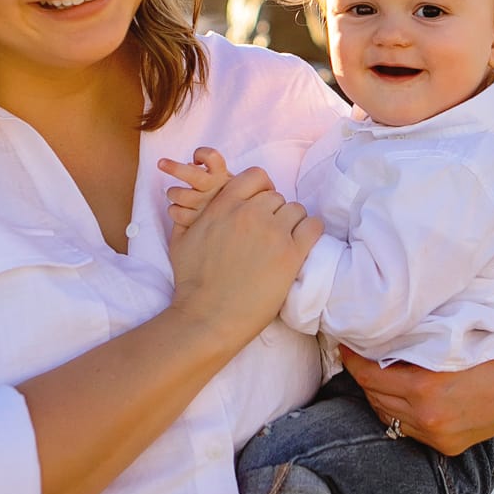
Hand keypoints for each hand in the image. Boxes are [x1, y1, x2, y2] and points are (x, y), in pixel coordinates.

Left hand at [157, 147, 231, 231]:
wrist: (236, 223)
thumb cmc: (223, 198)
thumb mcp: (222, 181)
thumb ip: (209, 171)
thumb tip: (189, 164)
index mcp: (221, 176)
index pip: (212, 157)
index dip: (201, 154)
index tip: (195, 158)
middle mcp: (214, 189)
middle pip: (191, 175)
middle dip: (174, 167)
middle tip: (161, 163)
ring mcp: (206, 206)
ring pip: (178, 194)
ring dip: (172, 193)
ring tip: (176, 194)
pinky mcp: (198, 221)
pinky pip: (176, 213)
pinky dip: (174, 210)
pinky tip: (180, 209)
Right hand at [167, 164, 322, 349]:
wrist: (208, 317)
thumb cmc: (191, 283)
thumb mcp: (180, 241)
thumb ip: (186, 216)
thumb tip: (185, 205)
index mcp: (224, 206)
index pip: (255, 176)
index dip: (261, 190)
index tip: (259, 207)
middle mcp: (250, 214)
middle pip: (276, 197)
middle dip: (273, 213)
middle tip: (267, 235)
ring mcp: (273, 233)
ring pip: (296, 210)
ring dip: (292, 224)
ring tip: (282, 244)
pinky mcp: (291, 255)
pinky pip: (313, 227)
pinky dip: (310, 233)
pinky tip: (301, 246)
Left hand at [338, 333, 493, 456]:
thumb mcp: (457, 333)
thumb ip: (423, 335)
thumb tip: (392, 321)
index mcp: (426, 388)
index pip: (369, 374)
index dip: (354, 357)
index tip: (347, 342)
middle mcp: (428, 416)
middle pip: (374, 395)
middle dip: (363, 373)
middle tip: (357, 353)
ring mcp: (438, 434)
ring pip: (387, 414)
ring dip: (378, 394)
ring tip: (375, 372)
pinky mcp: (447, 445)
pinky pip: (406, 428)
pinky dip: (398, 410)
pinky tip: (398, 393)